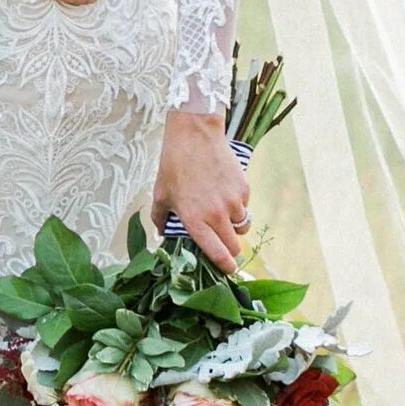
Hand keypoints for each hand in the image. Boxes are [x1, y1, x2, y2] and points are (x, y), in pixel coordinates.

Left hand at [155, 108, 248, 268]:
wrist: (195, 134)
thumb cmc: (174, 164)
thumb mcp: (160, 194)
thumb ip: (160, 218)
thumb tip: (161, 233)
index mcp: (195, 220)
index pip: (217, 254)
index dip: (225, 266)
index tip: (228, 271)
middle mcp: (216, 214)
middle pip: (234, 246)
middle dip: (230, 249)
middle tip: (222, 243)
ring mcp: (233, 201)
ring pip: (241, 226)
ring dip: (233, 225)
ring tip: (220, 212)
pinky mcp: (243, 188)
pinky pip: (244, 206)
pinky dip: (237, 205)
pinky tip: (223, 191)